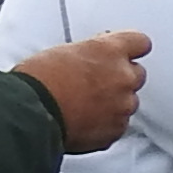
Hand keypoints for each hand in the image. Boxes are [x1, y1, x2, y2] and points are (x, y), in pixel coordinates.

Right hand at [18, 30, 149, 152]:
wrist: (31, 113)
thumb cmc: (39, 81)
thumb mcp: (64, 52)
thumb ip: (90, 54)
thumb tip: (93, 60)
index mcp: (110, 50)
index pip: (140, 42)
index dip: (131, 49)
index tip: (126, 53)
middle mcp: (123, 76)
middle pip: (137, 74)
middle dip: (121, 79)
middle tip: (96, 84)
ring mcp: (122, 105)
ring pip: (129, 102)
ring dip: (114, 103)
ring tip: (85, 107)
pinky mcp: (116, 129)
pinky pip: (118, 125)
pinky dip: (106, 125)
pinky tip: (85, 123)